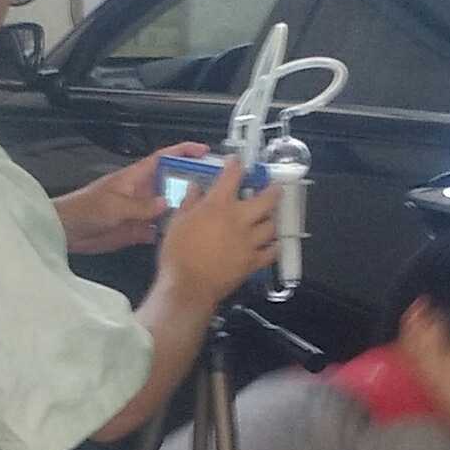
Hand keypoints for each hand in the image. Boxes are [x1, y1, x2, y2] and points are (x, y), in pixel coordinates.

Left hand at [54, 142, 210, 255]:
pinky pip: (157, 229)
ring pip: (167, 207)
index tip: (204, 151)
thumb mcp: (115, 206)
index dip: (184, 151)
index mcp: (136, 177)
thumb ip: (141, 206)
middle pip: (172, 182)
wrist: (66, 231)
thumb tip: (166, 203)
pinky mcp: (135, 230)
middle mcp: (142, 192)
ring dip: (182, 209)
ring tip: (205, 213)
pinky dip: (168, 231)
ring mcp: (139, 211)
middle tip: (215, 187)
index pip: (164, 157)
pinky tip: (181, 235)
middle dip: (191, 182)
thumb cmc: (85, 209)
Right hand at [158, 157, 279, 308]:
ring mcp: (249, 241)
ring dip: (271, 220)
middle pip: (267, 199)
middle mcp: (239, 219)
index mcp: (218, 205)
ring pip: (272, 225)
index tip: (237, 162)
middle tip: (273, 188)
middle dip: (273, 190)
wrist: (188, 287)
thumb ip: (189, 203)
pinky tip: (270, 245)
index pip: (232, 175)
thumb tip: (196, 188)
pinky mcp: (253, 262)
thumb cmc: (178, 255)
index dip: (237, 165)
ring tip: (268, 218)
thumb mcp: (176, 223)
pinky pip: (272, 252)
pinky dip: (273, 246)